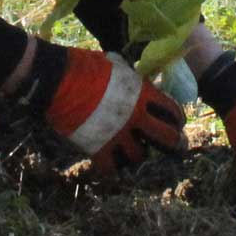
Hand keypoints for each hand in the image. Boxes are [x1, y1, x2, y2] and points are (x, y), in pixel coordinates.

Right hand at [26, 45, 185, 175]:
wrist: (59, 80)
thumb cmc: (86, 67)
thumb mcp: (118, 67)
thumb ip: (133, 80)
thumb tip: (140, 79)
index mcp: (142, 95)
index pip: (173, 112)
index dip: (177, 120)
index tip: (176, 124)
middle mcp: (134, 117)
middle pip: (166, 139)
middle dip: (171, 144)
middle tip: (170, 147)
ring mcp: (117, 135)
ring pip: (139, 157)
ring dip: (137, 154)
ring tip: (132, 149)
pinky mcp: (97, 148)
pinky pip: (111, 168)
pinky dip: (112, 168)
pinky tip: (110, 162)